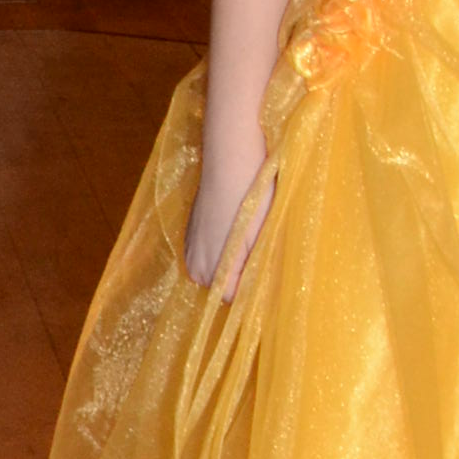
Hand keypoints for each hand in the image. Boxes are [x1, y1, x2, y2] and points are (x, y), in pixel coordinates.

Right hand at [184, 147, 273, 298]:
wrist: (229, 157)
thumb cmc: (252, 195)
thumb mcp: (262, 238)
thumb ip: (258, 273)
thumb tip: (263, 297)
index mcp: (215, 271)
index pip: (234, 300)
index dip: (253, 292)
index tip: (269, 275)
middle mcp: (196, 266)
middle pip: (223, 288)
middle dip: (243, 277)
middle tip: (262, 251)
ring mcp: (190, 249)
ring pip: (216, 271)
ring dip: (233, 263)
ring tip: (250, 237)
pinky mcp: (190, 234)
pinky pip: (208, 255)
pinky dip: (222, 249)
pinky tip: (236, 228)